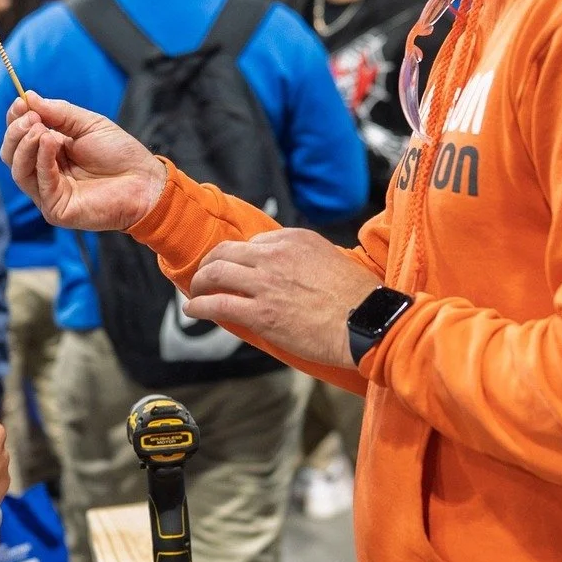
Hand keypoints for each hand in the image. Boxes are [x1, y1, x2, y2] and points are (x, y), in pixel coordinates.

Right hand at [0, 94, 166, 231]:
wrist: (145, 181)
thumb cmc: (120, 154)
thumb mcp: (87, 124)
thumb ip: (57, 112)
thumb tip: (28, 97)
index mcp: (50, 151)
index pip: (20, 137)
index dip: (15, 119)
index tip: (20, 103)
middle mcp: (45, 172)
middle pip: (12, 154)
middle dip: (16, 132)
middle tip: (30, 117)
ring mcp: (48, 192)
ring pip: (19, 170)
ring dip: (25, 145)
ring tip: (39, 128)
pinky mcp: (56, 209)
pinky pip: (40, 183)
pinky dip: (42, 160)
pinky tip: (49, 142)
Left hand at [185, 228, 381, 368]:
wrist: (368, 322)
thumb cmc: (358, 297)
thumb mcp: (330, 259)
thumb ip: (303, 259)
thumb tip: (286, 271)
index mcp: (293, 239)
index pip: (253, 243)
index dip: (240, 258)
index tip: (235, 268)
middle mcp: (274, 256)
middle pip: (225, 252)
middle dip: (210, 263)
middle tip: (205, 275)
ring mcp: (265, 283)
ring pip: (216, 274)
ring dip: (200, 283)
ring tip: (197, 292)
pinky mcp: (261, 313)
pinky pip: (218, 305)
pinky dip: (199, 306)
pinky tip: (194, 310)